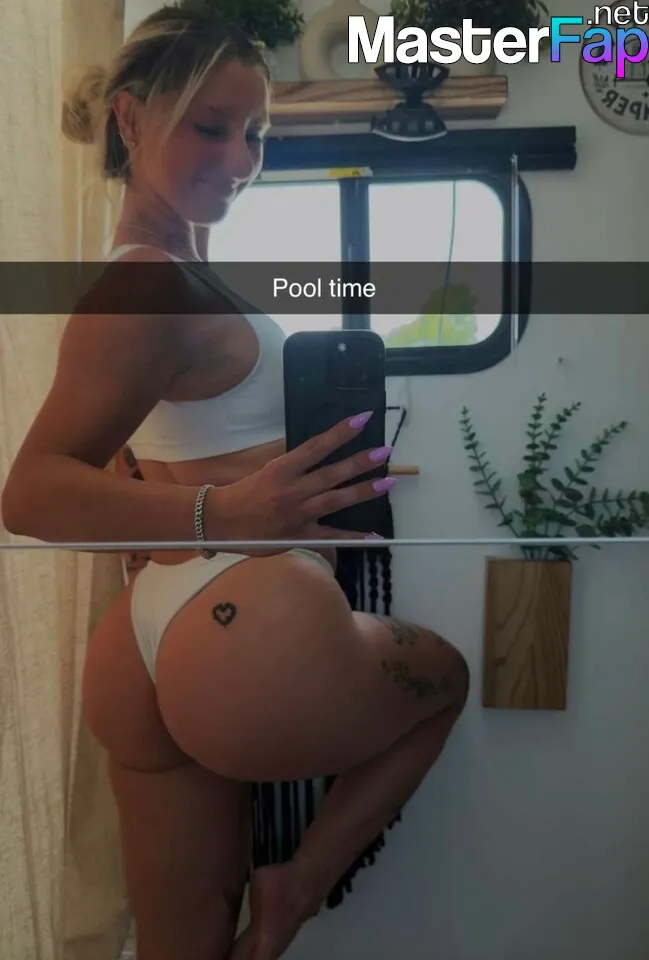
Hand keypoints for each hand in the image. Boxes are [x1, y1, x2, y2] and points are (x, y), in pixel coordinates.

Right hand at [205, 411, 394, 554]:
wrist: (220, 522)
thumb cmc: (243, 494)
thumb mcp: (268, 471)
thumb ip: (295, 466)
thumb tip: (322, 453)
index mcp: (282, 469)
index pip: (316, 446)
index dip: (340, 432)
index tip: (362, 419)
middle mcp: (291, 490)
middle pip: (331, 473)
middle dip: (360, 462)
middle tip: (384, 452)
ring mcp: (296, 514)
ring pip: (335, 500)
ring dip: (363, 491)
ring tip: (387, 482)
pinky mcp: (298, 536)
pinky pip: (330, 536)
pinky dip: (353, 535)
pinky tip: (374, 534)